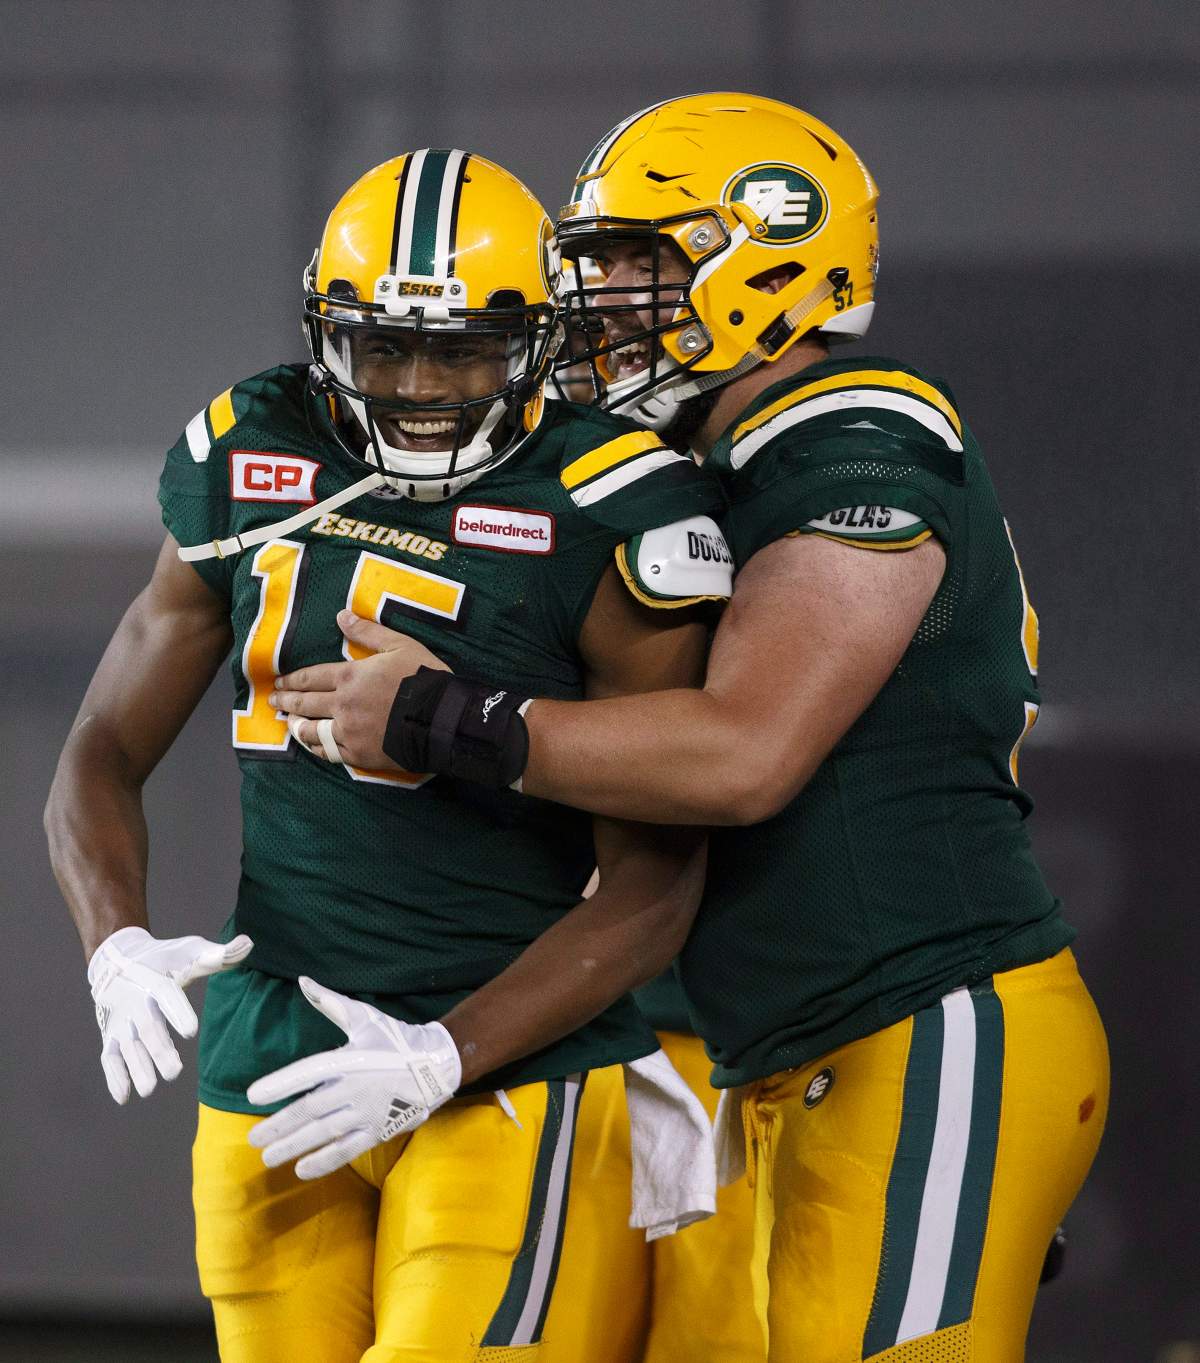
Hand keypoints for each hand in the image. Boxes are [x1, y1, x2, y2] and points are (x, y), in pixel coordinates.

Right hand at [88, 926, 253, 1103]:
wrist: (119, 959)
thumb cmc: (164, 959)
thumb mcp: (189, 952)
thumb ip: (218, 955)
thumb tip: (249, 943)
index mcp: (158, 981)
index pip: (167, 997)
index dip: (178, 1013)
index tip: (191, 1031)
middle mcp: (136, 1003)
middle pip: (148, 1029)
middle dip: (159, 1050)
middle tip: (175, 1072)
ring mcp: (122, 1022)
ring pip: (128, 1047)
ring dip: (137, 1068)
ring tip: (150, 1089)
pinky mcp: (111, 1036)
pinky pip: (110, 1057)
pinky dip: (114, 1077)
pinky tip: (124, 1097)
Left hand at [246, 977, 461, 1179]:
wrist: (437, 1064)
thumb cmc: (396, 1039)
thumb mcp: (365, 1018)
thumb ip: (331, 1003)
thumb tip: (304, 981)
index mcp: (350, 1059)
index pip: (307, 1072)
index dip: (280, 1084)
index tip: (253, 1095)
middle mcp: (355, 1088)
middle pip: (310, 1110)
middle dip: (279, 1125)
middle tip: (254, 1139)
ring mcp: (367, 1112)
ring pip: (323, 1134)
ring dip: (294, 1146)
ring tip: (268, 1156)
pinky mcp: (378, 1131)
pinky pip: (347, 1150)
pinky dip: (324, 1161)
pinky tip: (302, 1169)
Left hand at [270, 610, 449, 768]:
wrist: (442, 719)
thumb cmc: (424, 678)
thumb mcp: (399, 645)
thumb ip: (368, 632)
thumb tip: (341, 615)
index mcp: (349, 677)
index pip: (310, 677)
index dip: (292, 680)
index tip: (280, 683)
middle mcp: (342, 705)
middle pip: (305, 704)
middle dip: (286, 702)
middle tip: (273, 702)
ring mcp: (349, 732)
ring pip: (311, 731)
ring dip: (296, 726)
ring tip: (288, 724)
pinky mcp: (359, 755)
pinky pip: (329, 752)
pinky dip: (316, 748)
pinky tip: (312, 744)